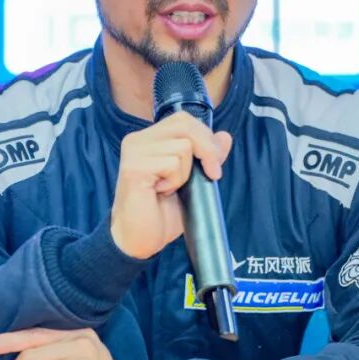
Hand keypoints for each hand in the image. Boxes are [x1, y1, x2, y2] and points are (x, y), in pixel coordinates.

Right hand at [110, 111, 232, 259]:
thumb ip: (207, 156)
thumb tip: (225, 136)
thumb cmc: (161, 211)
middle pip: (186, 125)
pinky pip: (171, 164)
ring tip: (168, 189)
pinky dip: (175, 182)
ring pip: (182, 147)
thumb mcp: (193, 180)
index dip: (206, 138)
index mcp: (149, 138)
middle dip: (207, 150)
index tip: (214, 166)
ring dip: (185, 173)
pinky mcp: (133, 167)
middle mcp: (138, 140)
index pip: (184, 120)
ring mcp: (134, 152)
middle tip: (211, 175)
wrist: (140, 239)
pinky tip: (160, 193)